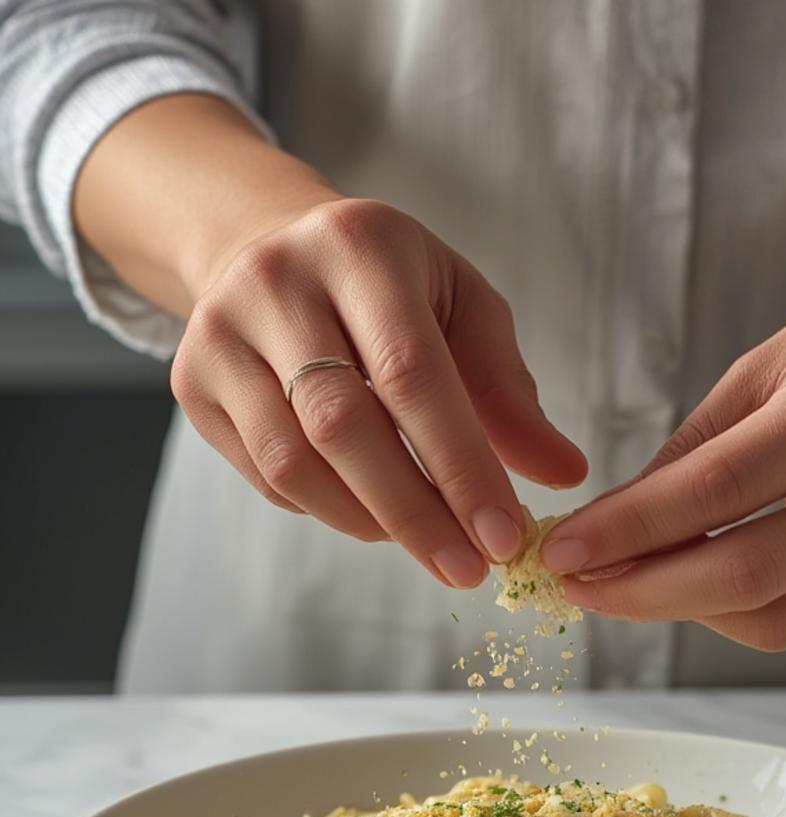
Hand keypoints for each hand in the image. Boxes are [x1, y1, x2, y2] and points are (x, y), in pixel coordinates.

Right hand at [172, 196, 585, 586]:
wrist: (267, 250)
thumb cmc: (390, 289)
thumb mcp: (463, 311)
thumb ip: (509, 390)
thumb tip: (563, 473)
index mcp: (360, 246)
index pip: (412, 374)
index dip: (460, 466)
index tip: (503, 536)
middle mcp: (276, 281)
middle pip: (343, 426)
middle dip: (416, 514)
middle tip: (468, 569)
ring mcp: (220, 333)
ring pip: (292, 462)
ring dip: (367, 521)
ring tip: (425, 542)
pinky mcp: (190, 383)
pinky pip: (262, 476)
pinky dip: (325, 509)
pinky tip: (368, 508)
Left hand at [541, 243, 785, 647]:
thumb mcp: (773, 362)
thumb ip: (696, 447)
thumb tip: (616, 521)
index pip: (717, 490)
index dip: (630, 529)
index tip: (565, 548)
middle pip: (745, 575)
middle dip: (642, 592)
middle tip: (579, 584)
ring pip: (774, 619)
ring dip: (683, 612)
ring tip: (627, 586)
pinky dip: (732, 611)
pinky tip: (692, 583)